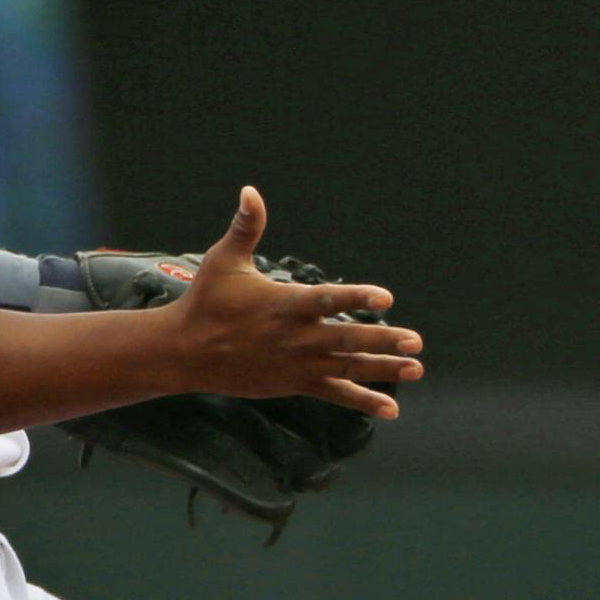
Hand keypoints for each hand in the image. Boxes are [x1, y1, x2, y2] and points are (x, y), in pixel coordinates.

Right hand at [171, 187, 423, 418]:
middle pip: (346, 339)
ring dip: (383, 370)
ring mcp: (296, 364)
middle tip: (416, 342)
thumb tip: (250, 190)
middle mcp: (295, 338)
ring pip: (347, 368)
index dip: (357, 297)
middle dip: (383, 341)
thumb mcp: (224, 260)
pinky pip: (334, 393)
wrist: (183, 353)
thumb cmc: (207, 301)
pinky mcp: (294, 384)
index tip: (387, 298)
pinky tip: (390, 409)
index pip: (327, 300)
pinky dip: (362, 400)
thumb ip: (246, 227)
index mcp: (283, 305)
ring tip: (416, 369)